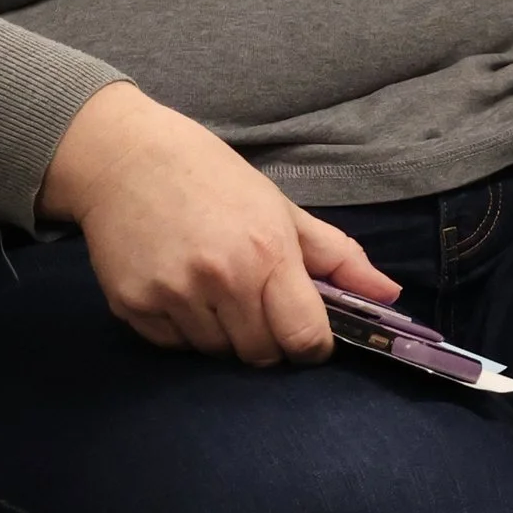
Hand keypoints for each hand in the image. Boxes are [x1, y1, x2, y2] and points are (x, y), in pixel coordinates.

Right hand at [39, 85, 399, 367]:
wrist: (124, 156)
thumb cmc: (211, 177)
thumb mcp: (280, 208)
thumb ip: (336, 256)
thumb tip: (389, 294)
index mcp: (267, 253)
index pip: (304, 339)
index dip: (312, 346)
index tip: (305, 334)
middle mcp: (222, 279)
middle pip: (260, 355)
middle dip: (266, 340)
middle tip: (254, 303)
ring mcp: (173, 295)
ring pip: (216, 354)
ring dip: (222, 334)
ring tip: (212, 289)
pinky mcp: (133, 306)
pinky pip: (173, 346)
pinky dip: (181, 330)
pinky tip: (177, 288)